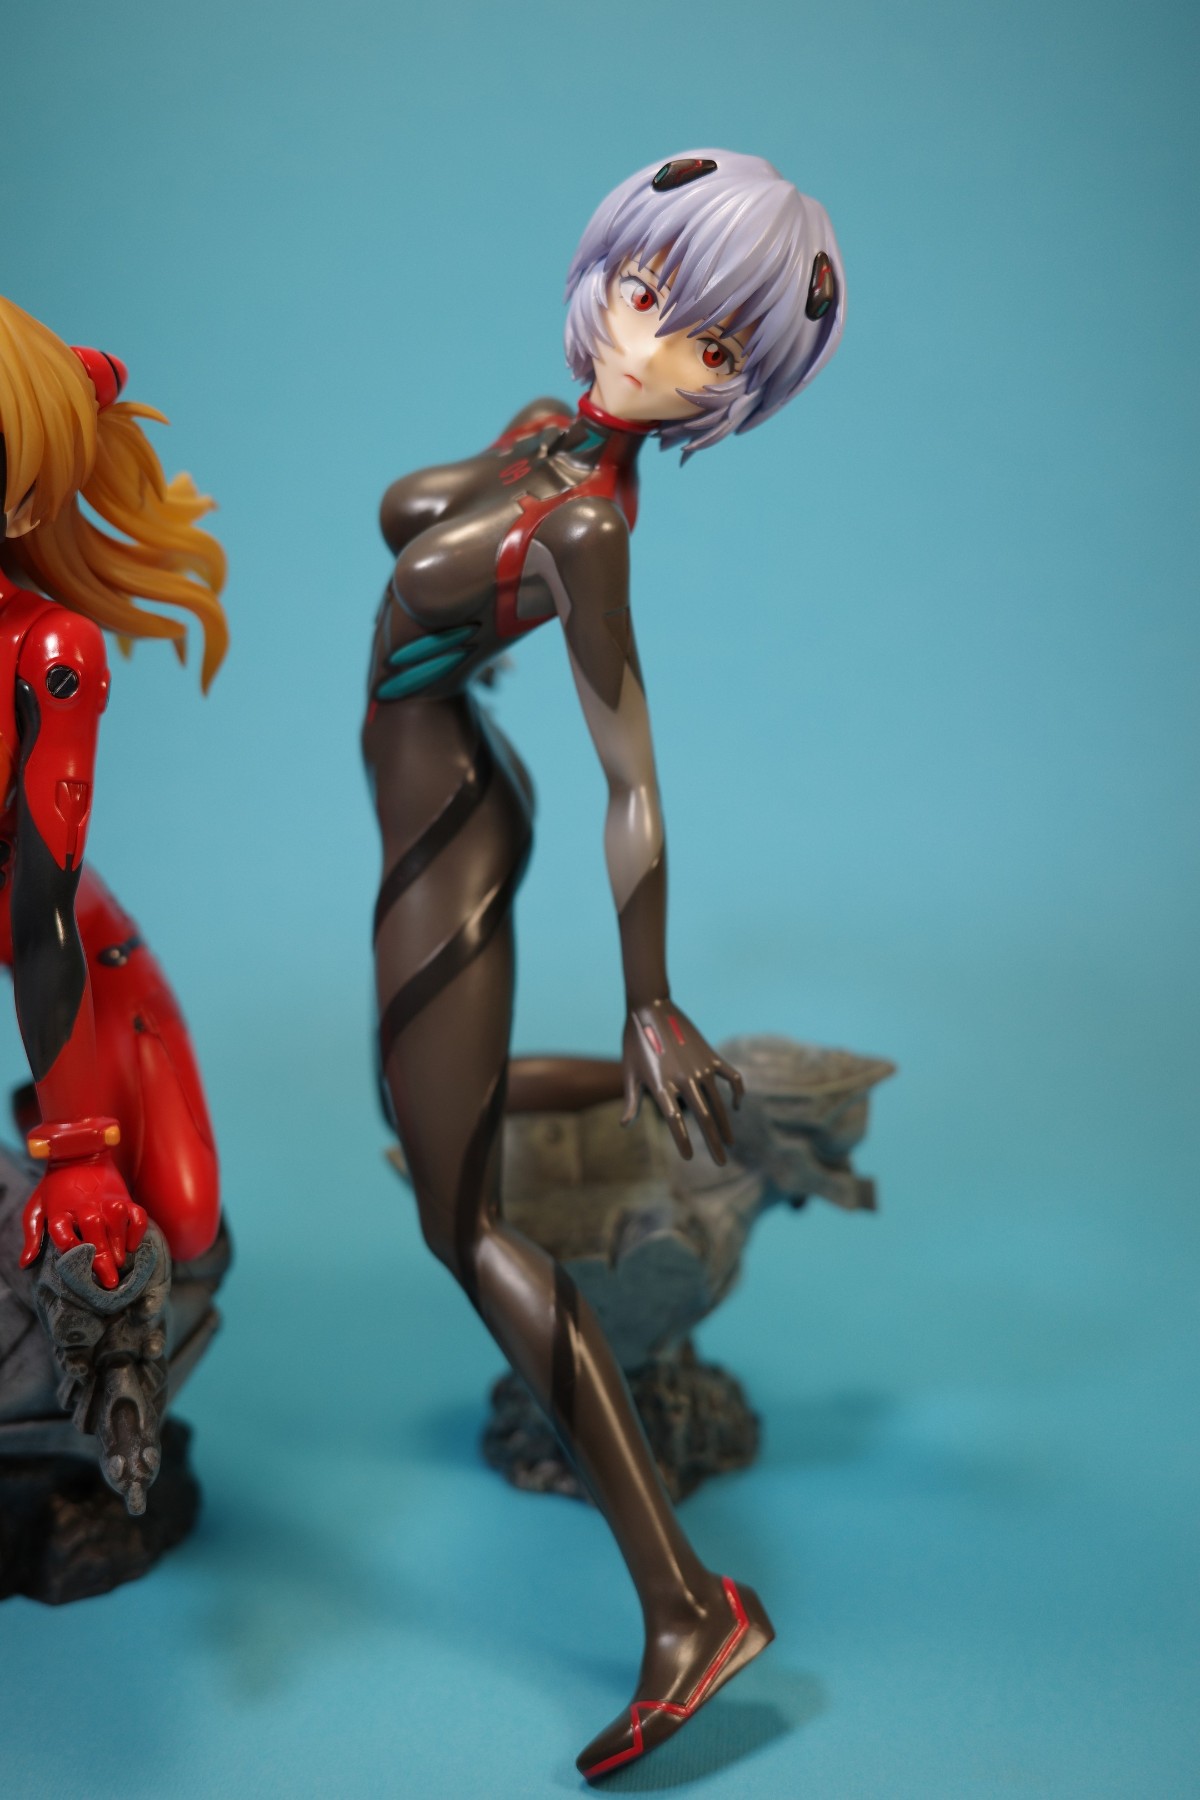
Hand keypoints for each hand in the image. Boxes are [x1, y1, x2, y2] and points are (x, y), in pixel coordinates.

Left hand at [20, 1154, 147, 1290]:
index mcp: (60, 1210)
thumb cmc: (55, 1186)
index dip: (69, 1250)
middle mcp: (84, 1206)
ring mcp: (106, 1200)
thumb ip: (32, 1235)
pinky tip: (133, 1246)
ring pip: (116, 1221)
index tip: (75, 1268)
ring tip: (121, 1263)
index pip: (63, 1233)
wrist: (79, 1151)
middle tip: (109, 1282)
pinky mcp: (123, 1197)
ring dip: (120, 1242)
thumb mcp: (37, 1207)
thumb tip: (26, 1263)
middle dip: (102, 1257)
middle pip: (93, 1230)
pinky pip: (136, 1213)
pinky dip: (137, 1229)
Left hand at [621, 999, 743, 1165]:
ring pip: (718, 1102)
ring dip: (725, 1124)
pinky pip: (730, 1078)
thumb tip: (625, 1125)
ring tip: (730, 1143)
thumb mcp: (629, 1072)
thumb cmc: (634, 1041)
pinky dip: (737, 1092)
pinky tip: (736, 1106)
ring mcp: (700, 1067)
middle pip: (702, 1117)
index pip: (674, 1121)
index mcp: (660, 1084)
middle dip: (713, 1143)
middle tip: (722, 1163)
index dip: (682, 1140)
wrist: (650, 1007)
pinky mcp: (710, 1056)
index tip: (688, 1157)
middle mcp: (683, 1078)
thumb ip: (631, 1100)